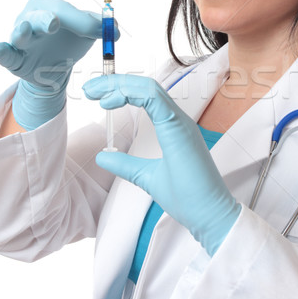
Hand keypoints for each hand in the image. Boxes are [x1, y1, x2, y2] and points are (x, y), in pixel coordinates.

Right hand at [0, 0, 107, 129]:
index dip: (83, 22)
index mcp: (51, 6)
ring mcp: (20, 37)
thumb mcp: (86, 32)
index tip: (102, 32)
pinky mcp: (13, 57)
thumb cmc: (69, 41)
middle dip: (46, 19)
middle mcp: (32, 17)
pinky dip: (1, 51)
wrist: (54, 70)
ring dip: (23, 32)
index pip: (67, 11)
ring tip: (24, 30)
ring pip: (21, 33)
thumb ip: (100, 28)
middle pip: (39, 16)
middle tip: (53, 23)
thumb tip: (114, 29)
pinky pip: (5, 54)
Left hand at [83, 74, 240, 255]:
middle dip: (114, 83)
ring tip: (96, 92)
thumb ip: (126, 165)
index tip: (97, 97)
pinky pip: (153, 99)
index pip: (145, 96)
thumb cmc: (187, 197)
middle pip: (144, 86)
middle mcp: (178, 119)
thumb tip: (103, 157)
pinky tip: (111, 100)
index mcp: (173, 126)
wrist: (207, 215)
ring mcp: (180, 122)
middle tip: (90, 88)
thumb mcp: (146, 177)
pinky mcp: (179, 128)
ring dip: (119, 85)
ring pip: (148, 88)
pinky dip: (131, 94)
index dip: (120, 90)